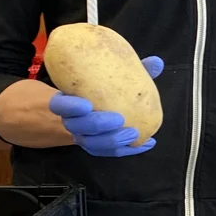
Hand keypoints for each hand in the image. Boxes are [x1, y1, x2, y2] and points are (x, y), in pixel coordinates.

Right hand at [48, 55, 162, 156]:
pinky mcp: (99, 148)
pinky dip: (130, 149)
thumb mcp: (113, 76)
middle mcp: (73, 121)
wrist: (95, 108)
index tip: (86, 104)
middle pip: (78, 127)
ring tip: (133, 133)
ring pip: (93, 144)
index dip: (70, 107)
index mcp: (69, 101)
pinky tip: (148, 143)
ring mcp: (84, 137)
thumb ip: (133, 69)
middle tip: (119, 119)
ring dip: (112, 141)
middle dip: (97, 125)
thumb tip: (156, 62)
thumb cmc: (103, 88)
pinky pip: (111, 152)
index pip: (59, 106)